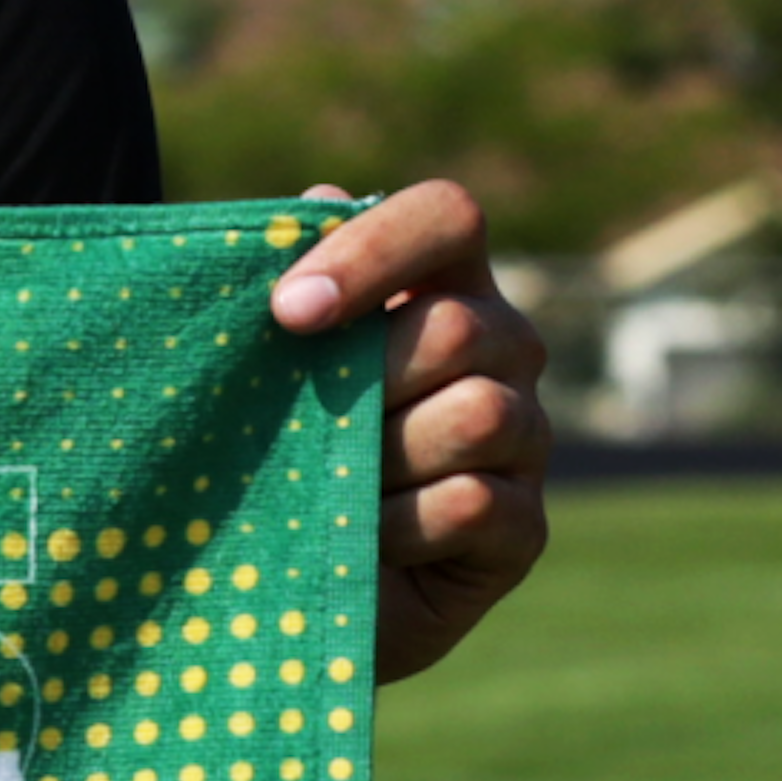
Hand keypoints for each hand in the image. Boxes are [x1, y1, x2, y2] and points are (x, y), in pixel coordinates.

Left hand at [265, 177, 548, 684]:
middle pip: (463, 328)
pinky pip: (474, 502)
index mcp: (436, 285)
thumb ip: (282, 282)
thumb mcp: (257, 365)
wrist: (274, 582)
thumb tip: (320, 198)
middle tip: (303, 428)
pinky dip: (398, 524)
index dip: (375, 251)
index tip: (284, 313)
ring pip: (480, 415)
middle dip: (366, 382)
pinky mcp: (522, 528)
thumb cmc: (262, 446)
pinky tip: (358, 540)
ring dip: (381, 457)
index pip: (447, 217)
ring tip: (329, 487)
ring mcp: (524, 438)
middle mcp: (501, 349)